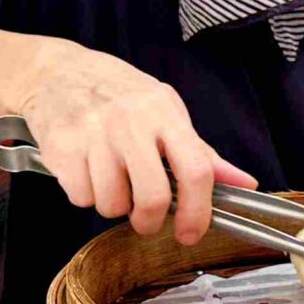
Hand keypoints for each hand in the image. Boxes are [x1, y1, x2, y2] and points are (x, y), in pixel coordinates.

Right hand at [11, 42, 255, 242]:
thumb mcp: (165, 110)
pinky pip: (81, 198)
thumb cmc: (118, 93)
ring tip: (110, 180)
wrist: (57, 71)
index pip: (195, 170)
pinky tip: (86, 170)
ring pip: (112, 204)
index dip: (198, 212)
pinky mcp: (61, 146)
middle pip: (153, 197)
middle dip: (150, 221)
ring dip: (114, 205)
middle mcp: (130, 121)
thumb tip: (245, 183)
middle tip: (145, 219)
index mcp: (164, 113)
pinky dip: (85, 195)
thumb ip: (202, 152)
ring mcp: (93, 134)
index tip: (191, 233)